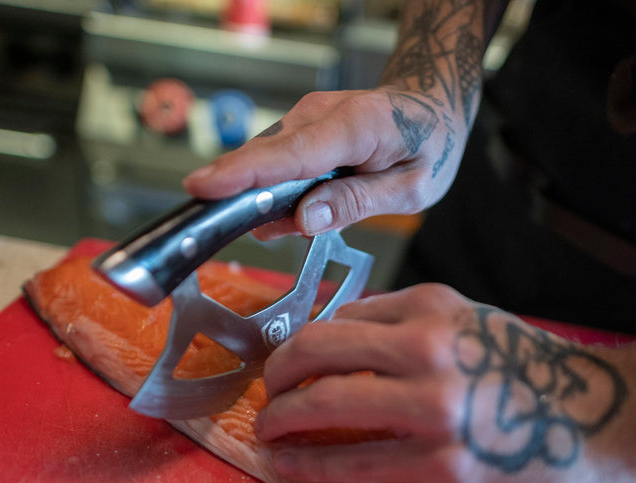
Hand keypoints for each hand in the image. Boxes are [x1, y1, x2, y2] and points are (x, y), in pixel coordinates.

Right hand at [183, 87, 466, 238]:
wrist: (431, 106)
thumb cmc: (428, 145)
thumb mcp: (412, 188)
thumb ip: (358, 202)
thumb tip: (307, 219)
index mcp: (357, 126)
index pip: (292, 154)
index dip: (245, 174)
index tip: (204, 188)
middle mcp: (323, 114)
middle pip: (266, 156)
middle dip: (233, 190)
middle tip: (209, 223)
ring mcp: (307, 117)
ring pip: (266, 161)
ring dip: (261, 197)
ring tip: (279, 223)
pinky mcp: (300, 127)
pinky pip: (276, 162)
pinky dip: (273, 190)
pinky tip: (288, 212)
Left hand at [254, 285, 635, 482]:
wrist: (602, 415)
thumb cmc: (531, 369)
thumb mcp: (470, 320)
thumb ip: (404, 323)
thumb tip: (335, 339)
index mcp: (431, 307)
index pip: (337, 317)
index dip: (298, 342)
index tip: (285, 364)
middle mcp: (427, 348)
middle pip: (315, 353)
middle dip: (276, 377)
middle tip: (267, 394)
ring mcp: (434, 407)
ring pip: (324, 407)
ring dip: (281, 421)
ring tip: (269, 431)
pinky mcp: (442, 464)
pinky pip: (356, 463)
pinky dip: (311, 464)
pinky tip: (291, 465)